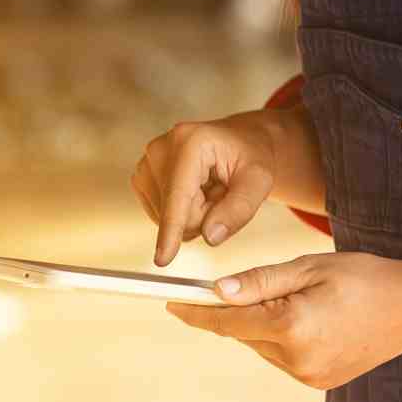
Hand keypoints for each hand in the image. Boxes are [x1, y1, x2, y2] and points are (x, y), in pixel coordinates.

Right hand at [131, 112, 280, 265]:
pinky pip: (159, 215)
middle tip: (221, 192)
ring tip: (209, 190)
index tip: (163, 259)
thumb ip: (239, 209)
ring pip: (165, 217)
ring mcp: (146, 162)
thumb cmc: (251, 157)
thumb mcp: (259, 181)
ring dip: (191, 214)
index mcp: (190, 141)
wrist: (239, 143)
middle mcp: (160, 148)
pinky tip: (194, 194)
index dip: (172, 230)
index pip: (178, 197)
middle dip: (201, 215)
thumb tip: (210, 236)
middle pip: (173, 212)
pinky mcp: (141, 176)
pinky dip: (180, 213)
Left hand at [165, 253, 401, 389]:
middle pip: (244, 334)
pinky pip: (283, 357)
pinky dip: (283, 339)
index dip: (197, 312)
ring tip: (301, 300)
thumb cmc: (364, 277)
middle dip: (238, 311)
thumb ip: (259, 281)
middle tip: (250, 286)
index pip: (228, 321)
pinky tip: (312, 320)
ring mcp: (309, 375)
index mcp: (292, 326)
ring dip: (263, 325)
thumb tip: (215, 291)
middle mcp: (297, 358)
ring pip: (262, 346)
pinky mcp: (319, 382)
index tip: (172, 304)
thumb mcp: (309, 267)